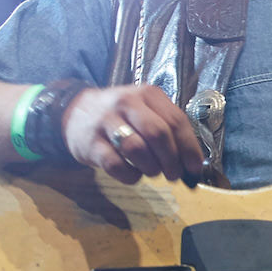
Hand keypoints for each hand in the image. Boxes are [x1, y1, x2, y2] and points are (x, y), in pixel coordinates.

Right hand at [61, 85, 206, 184]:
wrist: (76, 111)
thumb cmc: (122, 115)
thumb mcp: (146, 110)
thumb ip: (169, 130)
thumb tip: (193, 164)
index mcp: (148, 94)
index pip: (176, 121)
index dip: (189, 148)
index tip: (195, 168)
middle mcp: (127, 103)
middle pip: (158, 134)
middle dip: (171, 160)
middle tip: (173, 174)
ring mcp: (106, 121)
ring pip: (137, 149)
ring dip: (151, 168)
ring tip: (152, 171)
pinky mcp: (91, 143)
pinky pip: (115, 165)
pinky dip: (130, 176)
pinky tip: (132, 174)